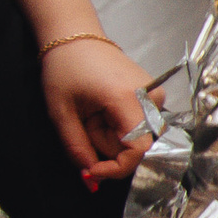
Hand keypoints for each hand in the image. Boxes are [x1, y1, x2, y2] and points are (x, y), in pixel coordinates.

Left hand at [40, 34, 160, 185]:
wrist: (77, 38)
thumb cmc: (66, 68)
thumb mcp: (61, 112)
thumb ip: (77, 148)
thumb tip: (91, 178)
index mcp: (128, 98)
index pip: (138, 149)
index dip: (116, 168)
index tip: (93, 172)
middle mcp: (151, 97)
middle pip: (136, 145)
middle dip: (107, 146)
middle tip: (84, 125)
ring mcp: (156, 96)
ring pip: (137, 137)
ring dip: (111, 136)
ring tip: (92, 114)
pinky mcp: (155, 95)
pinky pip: (139, 125)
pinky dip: (118, 126)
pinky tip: (104, 109)